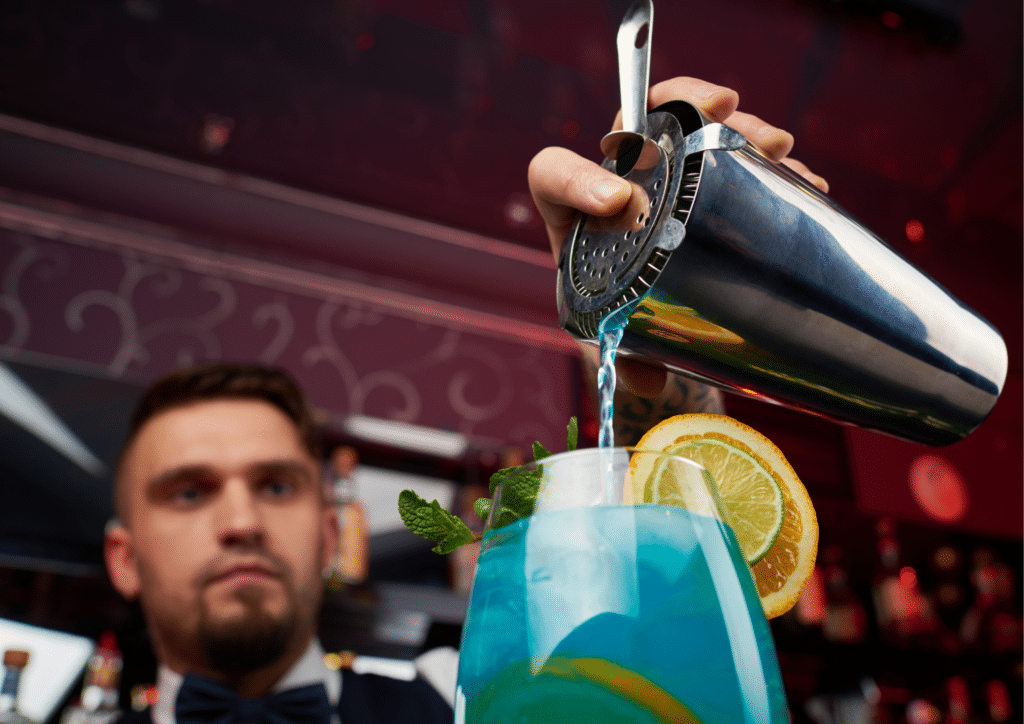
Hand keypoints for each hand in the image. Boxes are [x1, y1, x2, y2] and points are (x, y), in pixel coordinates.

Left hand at [528, 76, 827, 397]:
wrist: (648, 319)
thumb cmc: (616, 321)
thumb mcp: (611, 339)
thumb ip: (620, 359)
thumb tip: (647, 377)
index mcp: (575, 220)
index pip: (555, 174)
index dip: (578, 177)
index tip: (619, 202)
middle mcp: (618, 185)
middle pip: (635, 123)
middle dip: (679, 104)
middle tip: (722, 114)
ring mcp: (666, 179)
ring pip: (693, 127)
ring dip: (739, 125)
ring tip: (779, 148)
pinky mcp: (708, 183)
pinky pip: (736, 153)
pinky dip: (771, 162)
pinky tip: (806, 180)